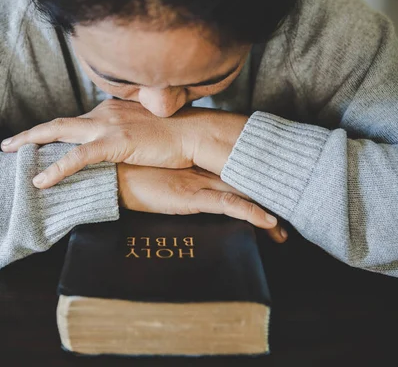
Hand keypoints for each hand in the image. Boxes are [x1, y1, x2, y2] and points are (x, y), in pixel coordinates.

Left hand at [0, 99, 248, 187]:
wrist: (196, 133)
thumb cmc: (178, 134)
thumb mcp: (148, 130)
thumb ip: (129, 134)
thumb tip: (124, 147)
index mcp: (112, 110)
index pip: (77, 123)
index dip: (56, 135)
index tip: (40, 145)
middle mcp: (105, 113)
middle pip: (59, 124)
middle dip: (31, 134)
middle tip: (9, 144)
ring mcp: (108, 126)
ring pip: (59, 133)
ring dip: (31, 143)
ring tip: (10, 155)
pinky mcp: (114, 142)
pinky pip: (77, 157)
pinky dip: (56, 169)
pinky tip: (40, 181)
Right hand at [117, 163, 287, 242]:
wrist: (109, 173)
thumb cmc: (125, 171)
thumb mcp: (153, 173)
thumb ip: (167, 175)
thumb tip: (171, 183)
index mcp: (195, 164)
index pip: (232, 171)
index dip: (253, 182)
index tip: (270, 193)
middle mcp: (202, 170)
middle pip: (244, 183)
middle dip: (266, 200)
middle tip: (288, 217)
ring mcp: (199, 182)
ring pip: (243, 195)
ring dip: (266, 213)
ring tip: (282, 233)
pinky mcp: (192, 195)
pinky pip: (229, 205)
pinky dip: (251, 213)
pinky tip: (268, 223)